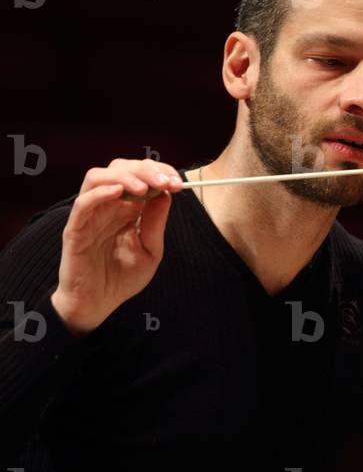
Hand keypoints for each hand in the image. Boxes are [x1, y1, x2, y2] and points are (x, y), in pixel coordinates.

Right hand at [50, 158, 183, 336]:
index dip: (159, 172)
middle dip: (146, 170)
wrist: (99, 304)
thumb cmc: (123, 278)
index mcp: (127, 208)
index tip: (178, 181)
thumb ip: (156, 222)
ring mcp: (90, 216)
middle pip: (120, 168)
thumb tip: (167, 193)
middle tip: (166, 181)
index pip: (139, 175)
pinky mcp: (75, 230)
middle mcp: (107, 206)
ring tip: (144, 187)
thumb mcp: (151, 249)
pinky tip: (119, 193)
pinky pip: (82, 204)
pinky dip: (99, 193)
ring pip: (97, 177)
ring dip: (123, 176)